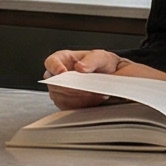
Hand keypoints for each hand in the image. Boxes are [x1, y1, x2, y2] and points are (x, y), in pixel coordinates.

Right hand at [43, 48, 165, 108]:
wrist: (115, 80)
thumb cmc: (106, 65)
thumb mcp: (102, 57)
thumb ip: (92, 60)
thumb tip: (80, 67)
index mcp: (62, 59)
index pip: (51, 62)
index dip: (55, 68)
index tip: (63, 73)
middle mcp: (58, 76)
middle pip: (55, 84)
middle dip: (72, 88)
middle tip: (89, 88)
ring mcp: (61, 91)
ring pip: (60, 97)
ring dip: (78, 98)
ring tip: (97, 94)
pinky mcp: (68, 104)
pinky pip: (68, 108)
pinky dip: (82, 105)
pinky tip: (95, 101)